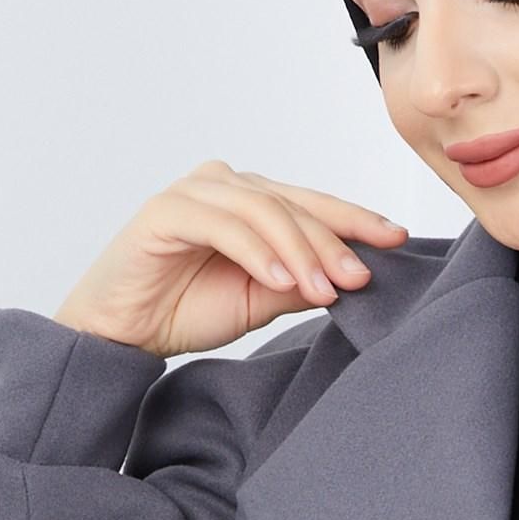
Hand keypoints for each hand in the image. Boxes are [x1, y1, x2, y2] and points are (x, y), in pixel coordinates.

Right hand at [54, 163, 410, 356]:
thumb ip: (301, 281)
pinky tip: (282, 279)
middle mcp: (225, 186)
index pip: (313, 204)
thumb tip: (353, 276)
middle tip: (363, 276)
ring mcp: (195, 193)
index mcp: (250, 200)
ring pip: (264, 210)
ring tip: (325, 289)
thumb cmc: (183, 310)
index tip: (397, 241)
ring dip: (300, 250)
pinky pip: (224, 226)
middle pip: (294, 203)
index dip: (356, 221)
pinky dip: (257, 252)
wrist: (121, 333)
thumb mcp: (260, 299)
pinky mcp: (165, 210)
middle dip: (334, 241)